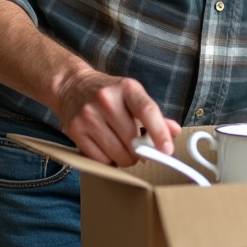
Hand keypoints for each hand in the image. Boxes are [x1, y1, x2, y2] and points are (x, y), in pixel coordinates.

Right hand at [53, 69, 180, 166]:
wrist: (71, 86)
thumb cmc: (109, 93)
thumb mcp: (132, 95)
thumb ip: (154, 115)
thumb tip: (175, 131)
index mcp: (127, 88)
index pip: (147, 110)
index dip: (159, 132)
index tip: (167, 150)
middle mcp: (106, 100)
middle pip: (132, 139)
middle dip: (140, 151)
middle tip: (140, 150)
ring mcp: (88, 115)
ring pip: (116, 153)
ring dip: (125, 159)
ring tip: (123, 149)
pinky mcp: (75, 130)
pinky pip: (99, 159)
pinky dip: (108, 160)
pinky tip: (107, 149)